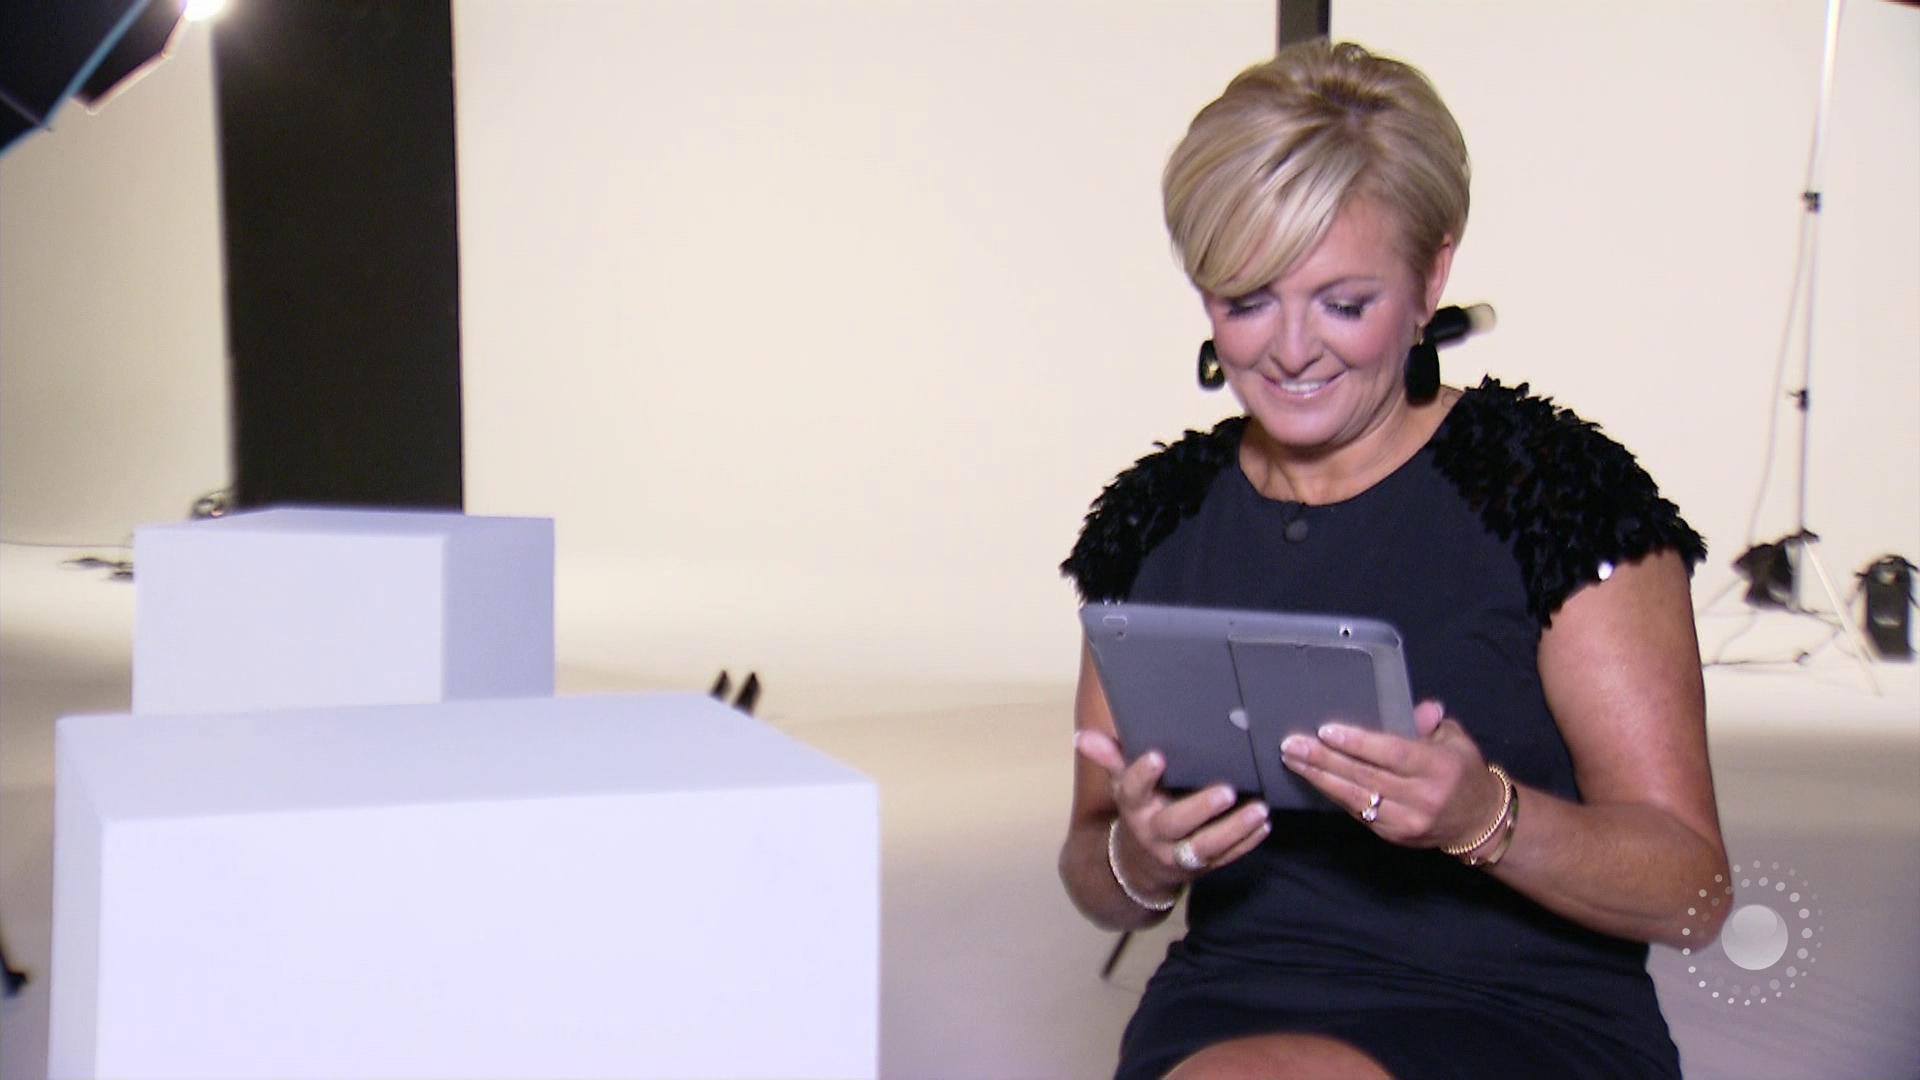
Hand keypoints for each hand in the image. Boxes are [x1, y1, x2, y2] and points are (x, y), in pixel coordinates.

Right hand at [1074, 730, 1271, 894]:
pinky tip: (1264, 825)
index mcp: (1133, 808)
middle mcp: (1153, 832)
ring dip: (1234, 829)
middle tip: (1227, 790)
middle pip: (1175, 823)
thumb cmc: (1139, 810)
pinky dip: (1246, 843)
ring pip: (1205, 846)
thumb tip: (1082, 736)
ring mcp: (1178, 853)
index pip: (1132, 791)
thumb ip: (1110, 758)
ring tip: (1258, 810)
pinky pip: (1226, 858)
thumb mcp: (1122, 785)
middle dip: (1201, 808)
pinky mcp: (1202, 866)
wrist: (1139, 865)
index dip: (1142, 774)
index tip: (1157, 755)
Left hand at [1278, 701, 1504, 851]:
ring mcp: (1407, 821)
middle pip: (1366, 777)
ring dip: (1320, 778)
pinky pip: (1358, 813)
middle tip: (1292, 745)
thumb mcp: (1455, 740)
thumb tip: (1417, 708)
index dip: (1358, 744)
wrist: (1479, 822)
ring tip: (1292, 760)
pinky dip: (1334, 794)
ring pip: (1356, 799)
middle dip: (1324, 760)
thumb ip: (1430, 724)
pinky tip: (1313, 779)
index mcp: (1440, 768)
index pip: (1392, 754)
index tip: (1325, 731)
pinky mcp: (1394, 836)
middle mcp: (1423, 798)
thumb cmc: (1462, 771)